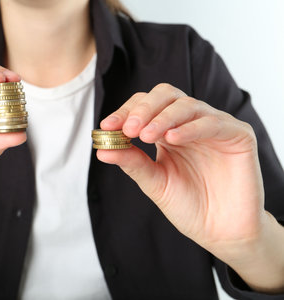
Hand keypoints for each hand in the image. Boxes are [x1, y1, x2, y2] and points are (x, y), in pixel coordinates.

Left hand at [98, 83, 265, 257]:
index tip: (107, 126)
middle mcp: (189, 123)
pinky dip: (191, 128)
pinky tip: (172, 139)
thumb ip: (131, 162)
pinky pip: (213, 122)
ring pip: (187, 105)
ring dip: (163, 117)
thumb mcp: (154, 182)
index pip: (144, 106)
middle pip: (165, 95)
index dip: (125, 112)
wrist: (220, 232)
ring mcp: (214, 126)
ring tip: (145, 136)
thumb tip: (101, 150)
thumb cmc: (188, 206)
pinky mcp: (238, 135)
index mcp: (167, 131)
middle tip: (129, 129)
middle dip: (143, 109)